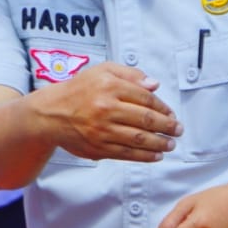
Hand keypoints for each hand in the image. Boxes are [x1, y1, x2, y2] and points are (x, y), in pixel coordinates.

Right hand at [33, 62, 180, 161]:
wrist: (50, 113)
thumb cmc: (78, 91)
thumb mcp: (102, 71)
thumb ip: (130, 74)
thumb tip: (154, 85)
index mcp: (109, 87)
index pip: (145, 98)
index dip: (163, 107)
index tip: (171, 114)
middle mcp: (106, 109)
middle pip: (146, 120)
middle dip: (167, 127)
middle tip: (177, 130)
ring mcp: (102, 130)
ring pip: (139, 139)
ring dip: (160, 143)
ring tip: (170, 144)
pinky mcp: (98, 148)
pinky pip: (127, 153)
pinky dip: (145, 156)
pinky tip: (155, 155)